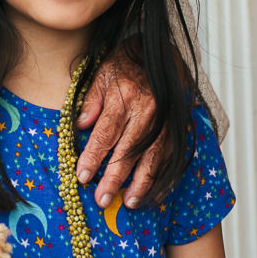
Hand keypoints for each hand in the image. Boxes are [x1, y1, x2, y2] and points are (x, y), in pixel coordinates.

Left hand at [75, 52, 162, 209]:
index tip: (82, 176)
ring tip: (127, 202)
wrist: (159, 55)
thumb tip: (80, 126)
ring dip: (140, 184)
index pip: (106, 133)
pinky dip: (160, 177)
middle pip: (128, 151)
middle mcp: (147, 112)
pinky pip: (169, 157)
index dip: (93, 157)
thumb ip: (91, 102)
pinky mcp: (176, 129)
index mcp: (125, 98)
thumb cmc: (126, 66)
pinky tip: (151, 193)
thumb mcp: (102, 75)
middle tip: (101, 199)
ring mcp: (165, 122)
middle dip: (114, 178)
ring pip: (152, 158)